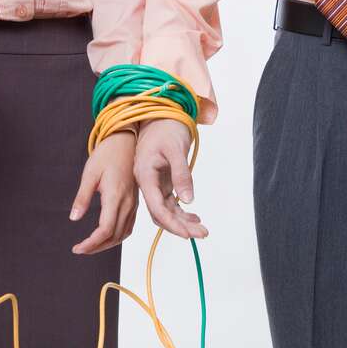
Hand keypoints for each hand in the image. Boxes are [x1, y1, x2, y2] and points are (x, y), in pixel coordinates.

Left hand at [70, 131, 138, 254]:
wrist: (126, 141)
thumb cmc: (107, 154)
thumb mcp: (89, 173)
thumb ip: (82, 198)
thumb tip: (74, 218)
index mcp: (115, 196)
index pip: (105, 229)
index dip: (91, 243)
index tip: (77, 248)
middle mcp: (127, 202)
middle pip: (115, 236)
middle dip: (97, 247)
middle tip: (80, 250)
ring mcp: (133, 203)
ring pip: (123, 233)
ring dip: (108, 244)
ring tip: (91, 246)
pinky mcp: (135, 202)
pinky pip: (129, 226)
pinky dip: (118, 236)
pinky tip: (107, 236)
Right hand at [133, 119, 207, 238]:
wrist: (162, 114)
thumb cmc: (167, 127)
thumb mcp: (176, 149)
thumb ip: (182, 174)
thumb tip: (188, 200)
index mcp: (144, 175)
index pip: (157, 207)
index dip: (172, 223)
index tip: (188, 234)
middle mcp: (146, 182)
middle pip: (161, 213)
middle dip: (180, 226)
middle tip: (202, 234)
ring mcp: (154, 183)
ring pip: (166, 210)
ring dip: (183, 221)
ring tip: (202, 229)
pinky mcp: (163, 182)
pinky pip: (170, 202)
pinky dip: (182, 212)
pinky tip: (195, 217)